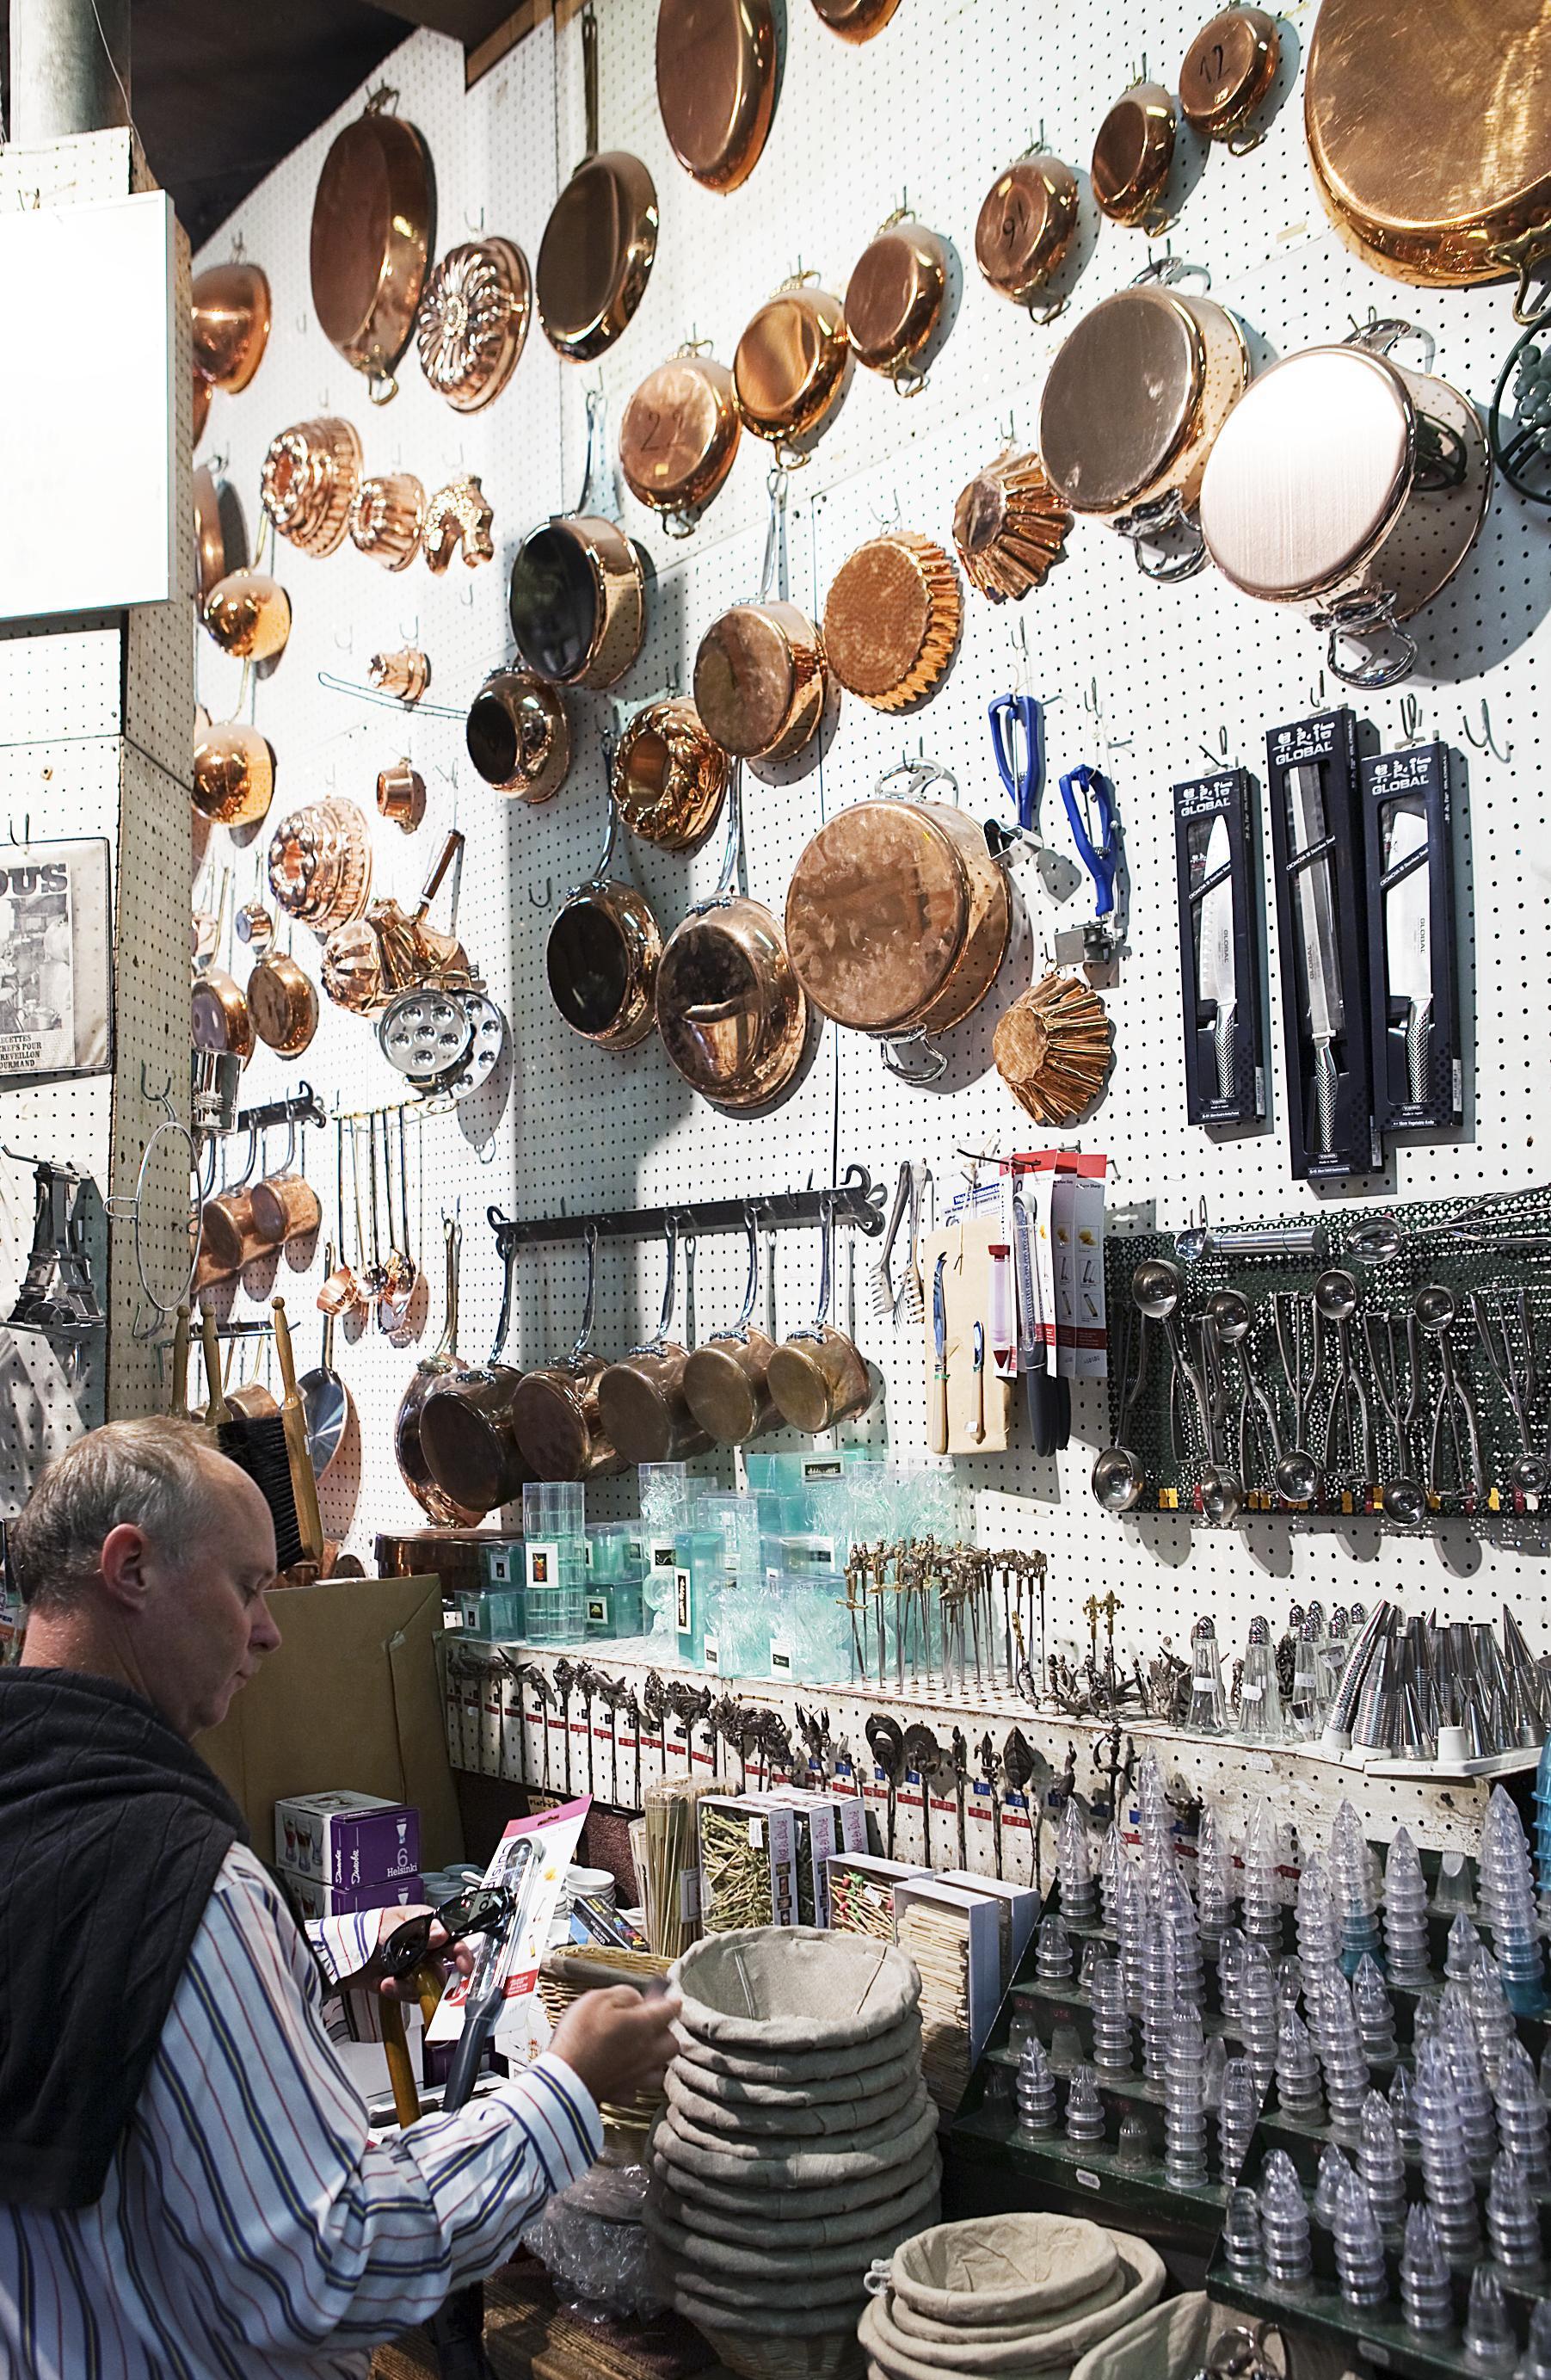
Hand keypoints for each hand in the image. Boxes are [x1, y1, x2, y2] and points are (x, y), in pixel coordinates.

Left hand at [368, 1906, 475, 2001]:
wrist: (341, 1957)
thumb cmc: (365, 1930)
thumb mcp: (391, 1927)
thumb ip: (417, 1932)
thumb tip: (440, 1933)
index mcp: (425, 1925)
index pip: (452, 1938)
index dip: (461, 1952)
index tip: (464, 1965)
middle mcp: (425, 1946)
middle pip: (444, 1965)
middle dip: (435, 1976)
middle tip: (426, 1981)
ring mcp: (416, 1965)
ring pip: (429, 1983)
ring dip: (411, 1985)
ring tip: (392, 1980)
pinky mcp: (405, 1982)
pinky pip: (414, 1993)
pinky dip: (400, 1992)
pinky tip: (387, 1983)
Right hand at [549, 1984, 680, 2103]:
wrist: (564, 2079)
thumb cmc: (579, 2038)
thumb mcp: (598, 1999)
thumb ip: (624, 1994)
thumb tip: (636, 1998)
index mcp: (644, 2026)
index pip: (670, 2010)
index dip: (670, 2001)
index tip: (668, 1998)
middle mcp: (647, 2053)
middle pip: (672, 2043)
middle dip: (666, 2032)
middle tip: (653, 2024)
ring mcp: (637, 2077)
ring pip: (660, 2070)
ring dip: (656, 2059)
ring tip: (643, 2051)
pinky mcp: (623, 2094)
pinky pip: (638, 2089)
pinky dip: (635, 2082)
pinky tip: (626, 2074)